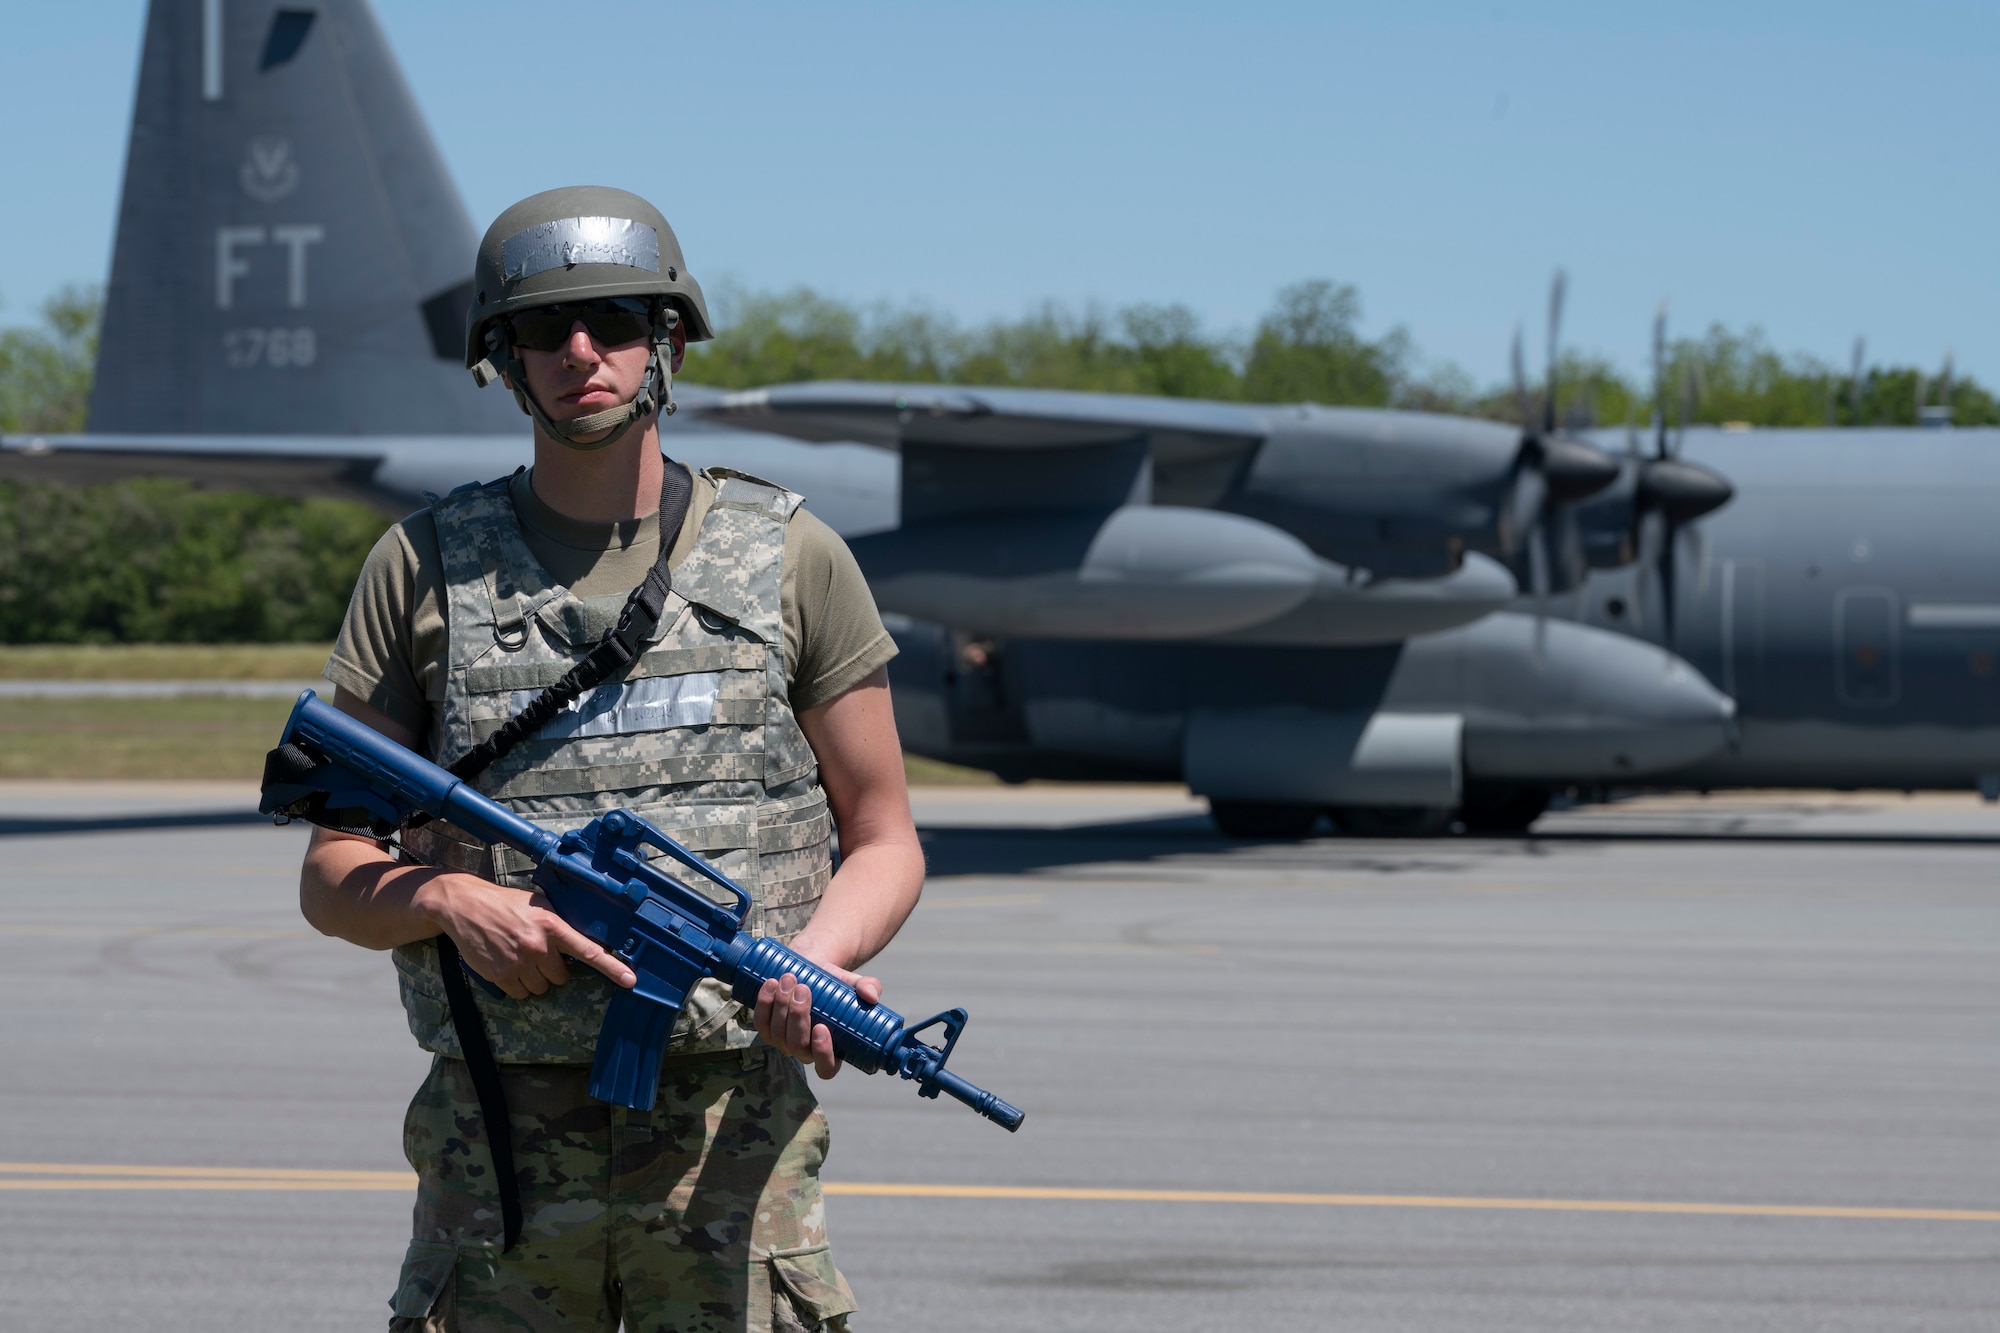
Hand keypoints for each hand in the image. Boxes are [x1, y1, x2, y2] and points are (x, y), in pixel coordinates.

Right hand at [417, 872, 635, 999]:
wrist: (464, 906)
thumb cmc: (504, 904)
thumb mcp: (538, 905)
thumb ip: (559, 924)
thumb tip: (581, 942)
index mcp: (552, 925)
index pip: (588, 950)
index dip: (612, 968)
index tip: (631, 981)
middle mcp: (538, 946)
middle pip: (561, 977)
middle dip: (552, 968)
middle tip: (536, 951)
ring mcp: (518, 962)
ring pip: (541, 987)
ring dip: (534, 977)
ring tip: (518, 955)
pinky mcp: (500, 975)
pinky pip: (521, 993)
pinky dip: (517, 984)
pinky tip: (507, 964)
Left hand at [753, 954, 882, 1079]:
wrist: (813, 968)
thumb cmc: (835, 983)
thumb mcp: (853, 984)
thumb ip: (868, 987)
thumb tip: (872, 996)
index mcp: (831, 1051)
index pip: (826, 1068)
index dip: (822, 1053)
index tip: (822, 1027)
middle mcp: (805, 1052)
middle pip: (796, 1046)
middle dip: (797, 1017)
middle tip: (803, 989)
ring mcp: (783, 1042)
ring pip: (777, 1034)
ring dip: (781, 1006)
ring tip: (789, 979)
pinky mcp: (767, 1028)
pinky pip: (761, 1022)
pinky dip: (763, 1003)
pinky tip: (770, 984)